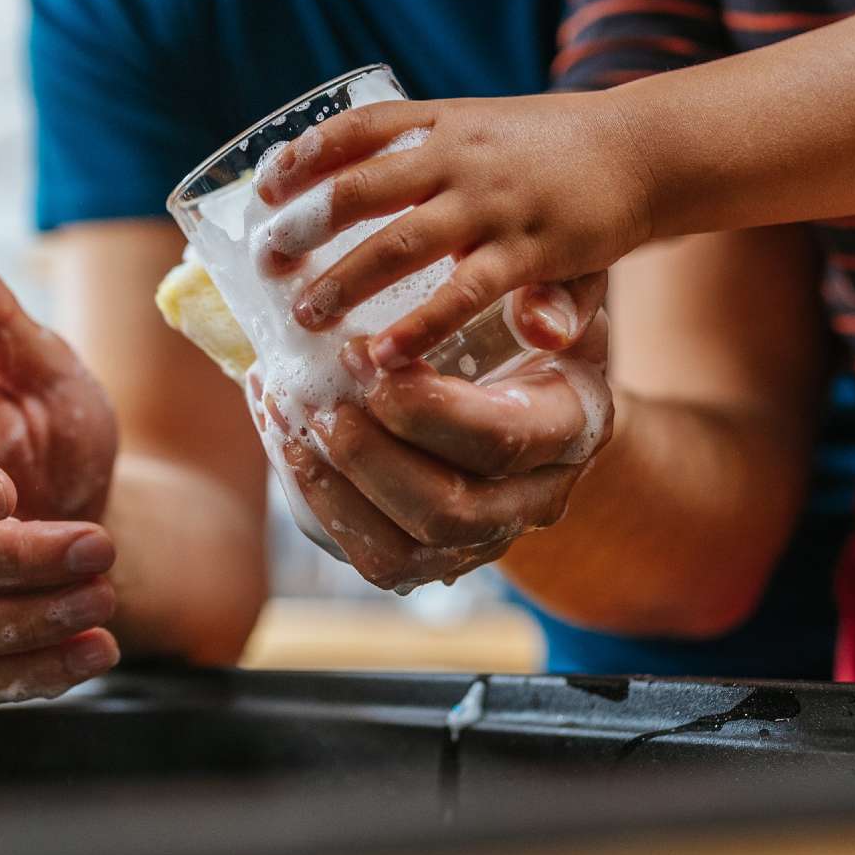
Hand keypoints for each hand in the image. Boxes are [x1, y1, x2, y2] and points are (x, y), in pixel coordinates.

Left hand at [251, 278, 615, 592]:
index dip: (422, 406)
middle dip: (367, 456)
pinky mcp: (434, 560)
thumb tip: (540, 319)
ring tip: (284, 418)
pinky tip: (285, 441)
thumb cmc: (530, 325)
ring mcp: (483, 541)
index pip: (499, 440)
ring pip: (403, 554)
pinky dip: (318, 504)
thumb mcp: (551, 294)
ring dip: (330, 488)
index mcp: (570, 429)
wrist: (532, 388)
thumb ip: (548, 298)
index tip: (359, 353)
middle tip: (313, 398)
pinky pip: (372, 558)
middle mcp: (534, 500)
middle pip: (448, 511)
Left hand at [255, 92, 651, 371]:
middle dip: (305, 224)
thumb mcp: (487, 133)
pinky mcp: (529, 252)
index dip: (305, 155)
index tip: (264, 186)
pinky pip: (461, 295)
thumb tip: (342, 179)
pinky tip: (381, 356)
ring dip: (344, 280)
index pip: (358, 128)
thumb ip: (425, 158)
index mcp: (444, 122)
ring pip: (399, 243)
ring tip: (305, 313)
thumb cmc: (552, 151)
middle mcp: (460, 156)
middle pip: (361, 187)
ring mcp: (492, 204)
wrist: (644, 150)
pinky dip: (417, 327)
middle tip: (266, 260)